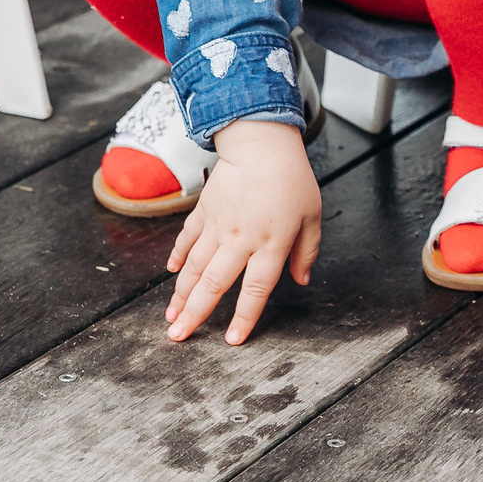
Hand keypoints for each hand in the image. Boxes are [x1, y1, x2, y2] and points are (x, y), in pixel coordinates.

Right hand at [164, 119, 322, 344]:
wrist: (262, 142)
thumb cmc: (291, 179)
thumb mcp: (312, 216)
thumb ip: (307, 252)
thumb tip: (302, 280)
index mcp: (270, 245)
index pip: (255, 291)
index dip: (243, 318)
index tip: (231, 340)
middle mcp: (240, 240)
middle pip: (214, 284)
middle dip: (195, 314)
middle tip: (178, 336)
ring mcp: (218, 225)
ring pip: (194, 267)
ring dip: (181, 294)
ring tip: (170, 316)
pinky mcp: (204, 211)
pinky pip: (187, 238)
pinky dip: (178, 256)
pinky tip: (172, 273)